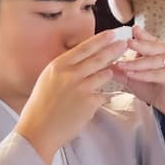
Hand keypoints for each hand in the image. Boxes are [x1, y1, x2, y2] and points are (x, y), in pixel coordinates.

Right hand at [16, 30, 128, 163]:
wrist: (38, 130)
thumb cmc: (41, 106)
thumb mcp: (48, 79)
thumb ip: (65, 69)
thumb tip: (81, 60)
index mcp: (59, 65)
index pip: (84, 48)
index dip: (100, 40)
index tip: (112, 34)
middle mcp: (70, 73)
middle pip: (99, 58)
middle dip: (115, 49)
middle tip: (125, 44)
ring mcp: (81, 87)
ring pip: (105, 75)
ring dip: (110, 74)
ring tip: (114, 73)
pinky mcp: (90, 103)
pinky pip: (103, 95)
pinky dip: (102, 97)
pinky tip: (95, 101)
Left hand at [112, 26, 164, 114]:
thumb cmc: (150, 85)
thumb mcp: (132, 75)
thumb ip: (120, 69)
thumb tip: (103, 63)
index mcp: (156, 47)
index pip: (147, 38)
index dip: (139, 34)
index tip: (130, 30)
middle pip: (151, 46)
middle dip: (139, 44)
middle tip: (127, 42)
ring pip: (152, 60)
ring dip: (136, 63)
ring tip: (123, 65)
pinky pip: (156, 74)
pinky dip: (143, 74)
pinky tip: (132, 75)